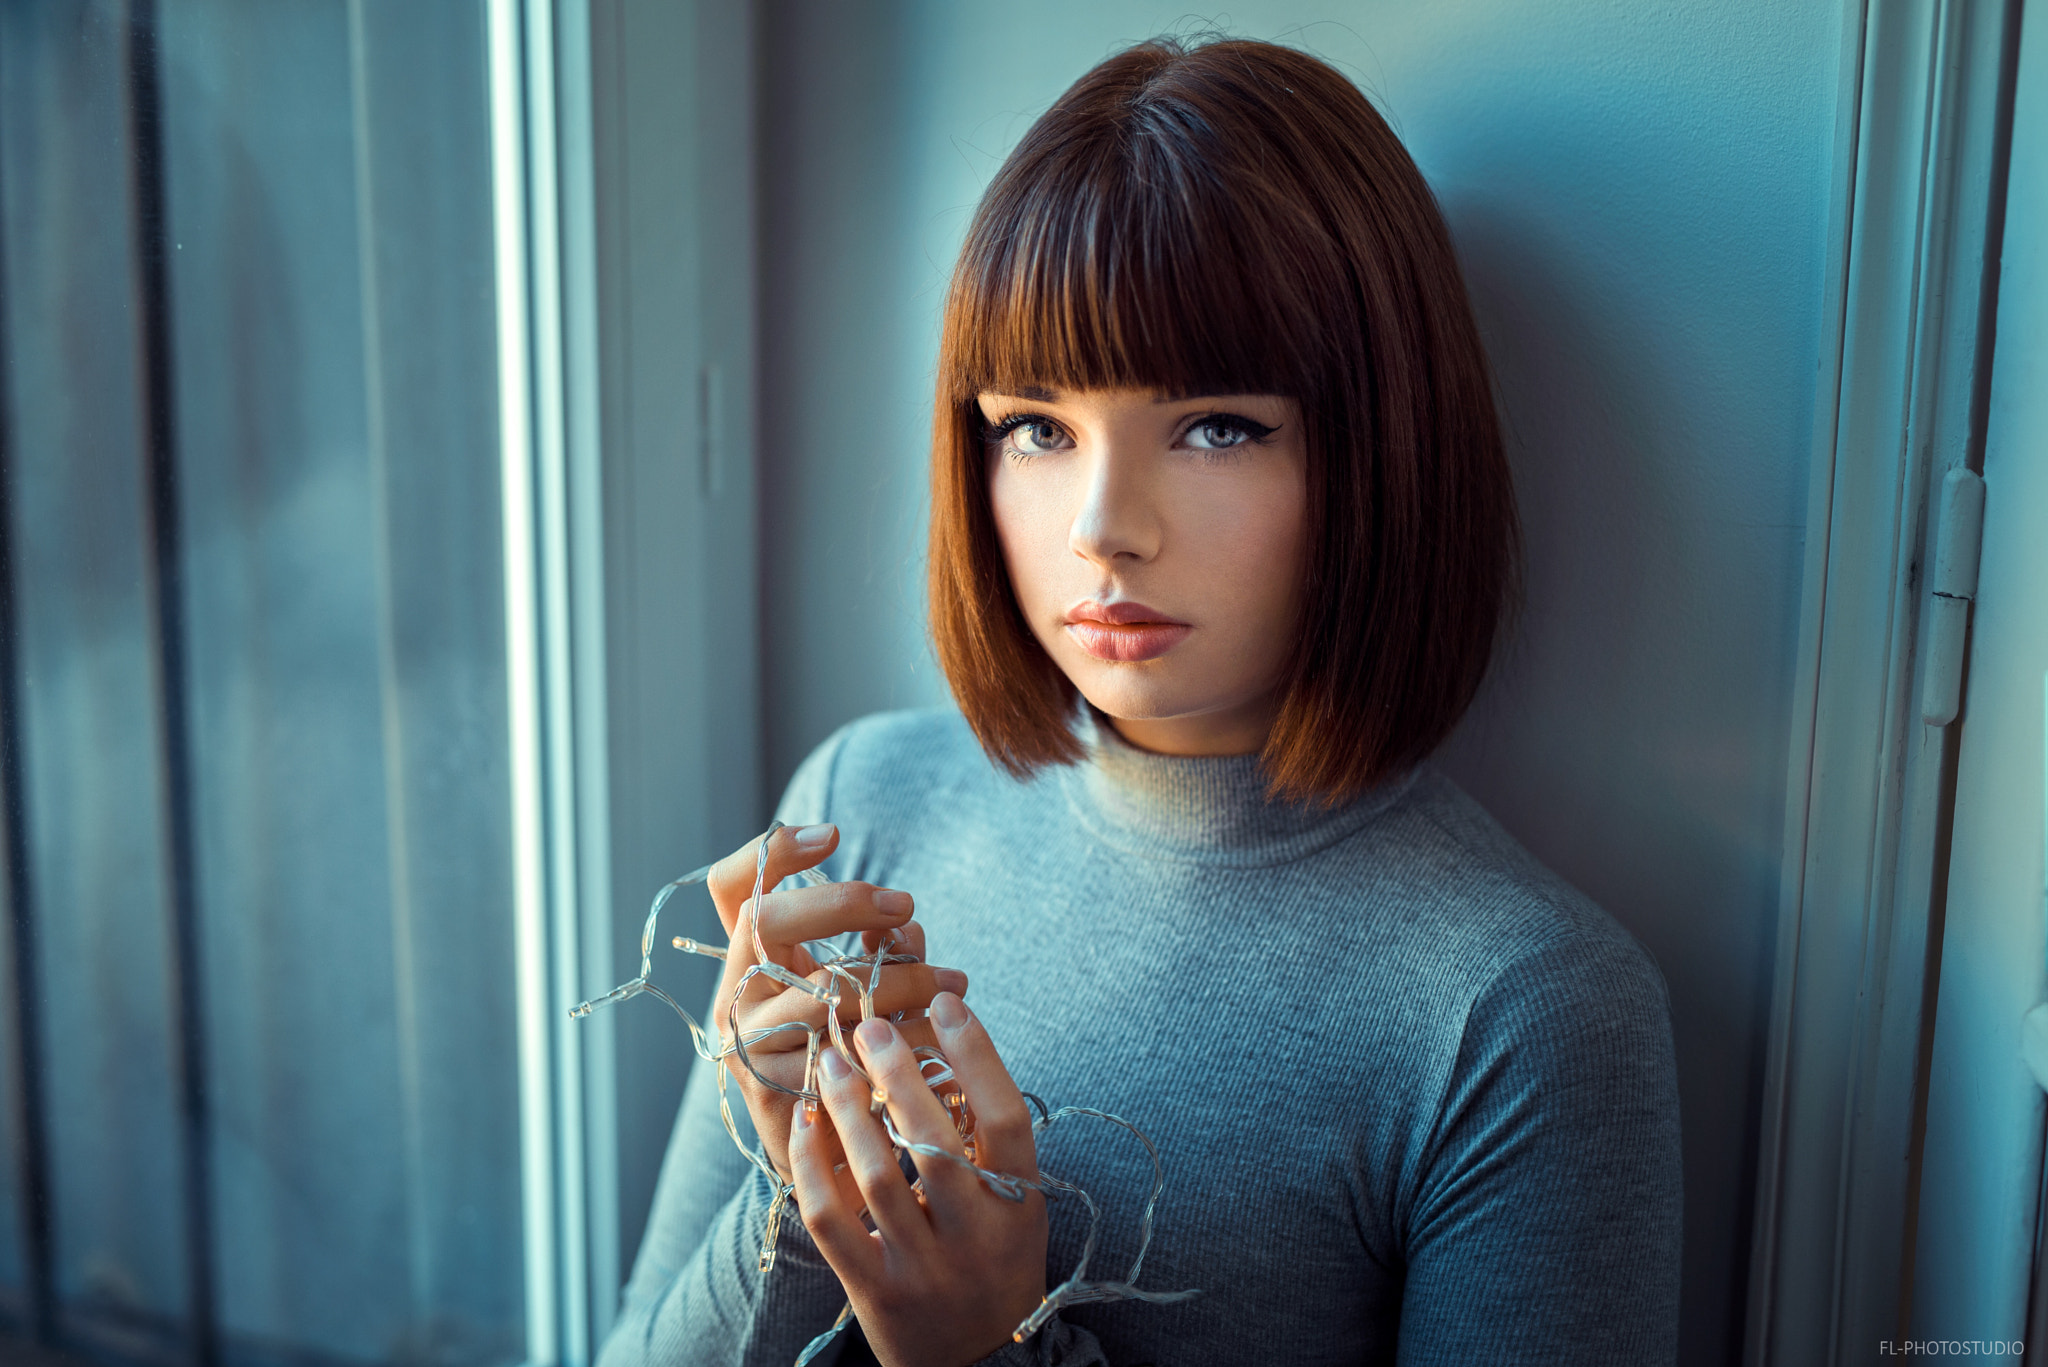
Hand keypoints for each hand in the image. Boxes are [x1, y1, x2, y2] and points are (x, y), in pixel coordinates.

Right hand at [706, 823, 966, 1178]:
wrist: (835, 1162)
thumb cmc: (855, 1056)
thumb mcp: (859, 989)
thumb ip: (875, 946)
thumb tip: (907, 925)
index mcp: (745, 963)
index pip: (732, 886)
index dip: (775, 851)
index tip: (834, 833)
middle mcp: (732, 999)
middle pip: (767, 920)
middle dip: (843, 901)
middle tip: (906, 906)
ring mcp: (746, 1047)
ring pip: (819, 987)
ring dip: (900, 979)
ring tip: (955, 984)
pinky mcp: (775, 1094)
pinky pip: (846, 1049)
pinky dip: (905, 1040)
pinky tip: (944, 1041)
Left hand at [789, 993, 1046, 1366]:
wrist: (974, 1361)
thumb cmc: (992, 1257)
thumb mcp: (1014, 1201)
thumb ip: (987, 1135)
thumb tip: (946, 1034)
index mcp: (1021, 1206)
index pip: (1006, 1118)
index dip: (977, 1055)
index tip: (947, 1001)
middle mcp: (976, 1237)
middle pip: (936, 1141)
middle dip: (897, 1072)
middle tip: (868, 1023)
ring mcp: (924, 1267)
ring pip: (879, 1173)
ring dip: (848, 1107)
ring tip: (829, 1059)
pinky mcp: (873, 1290)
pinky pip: (831, 1218)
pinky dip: (813, 1164)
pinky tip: (806, 1121)